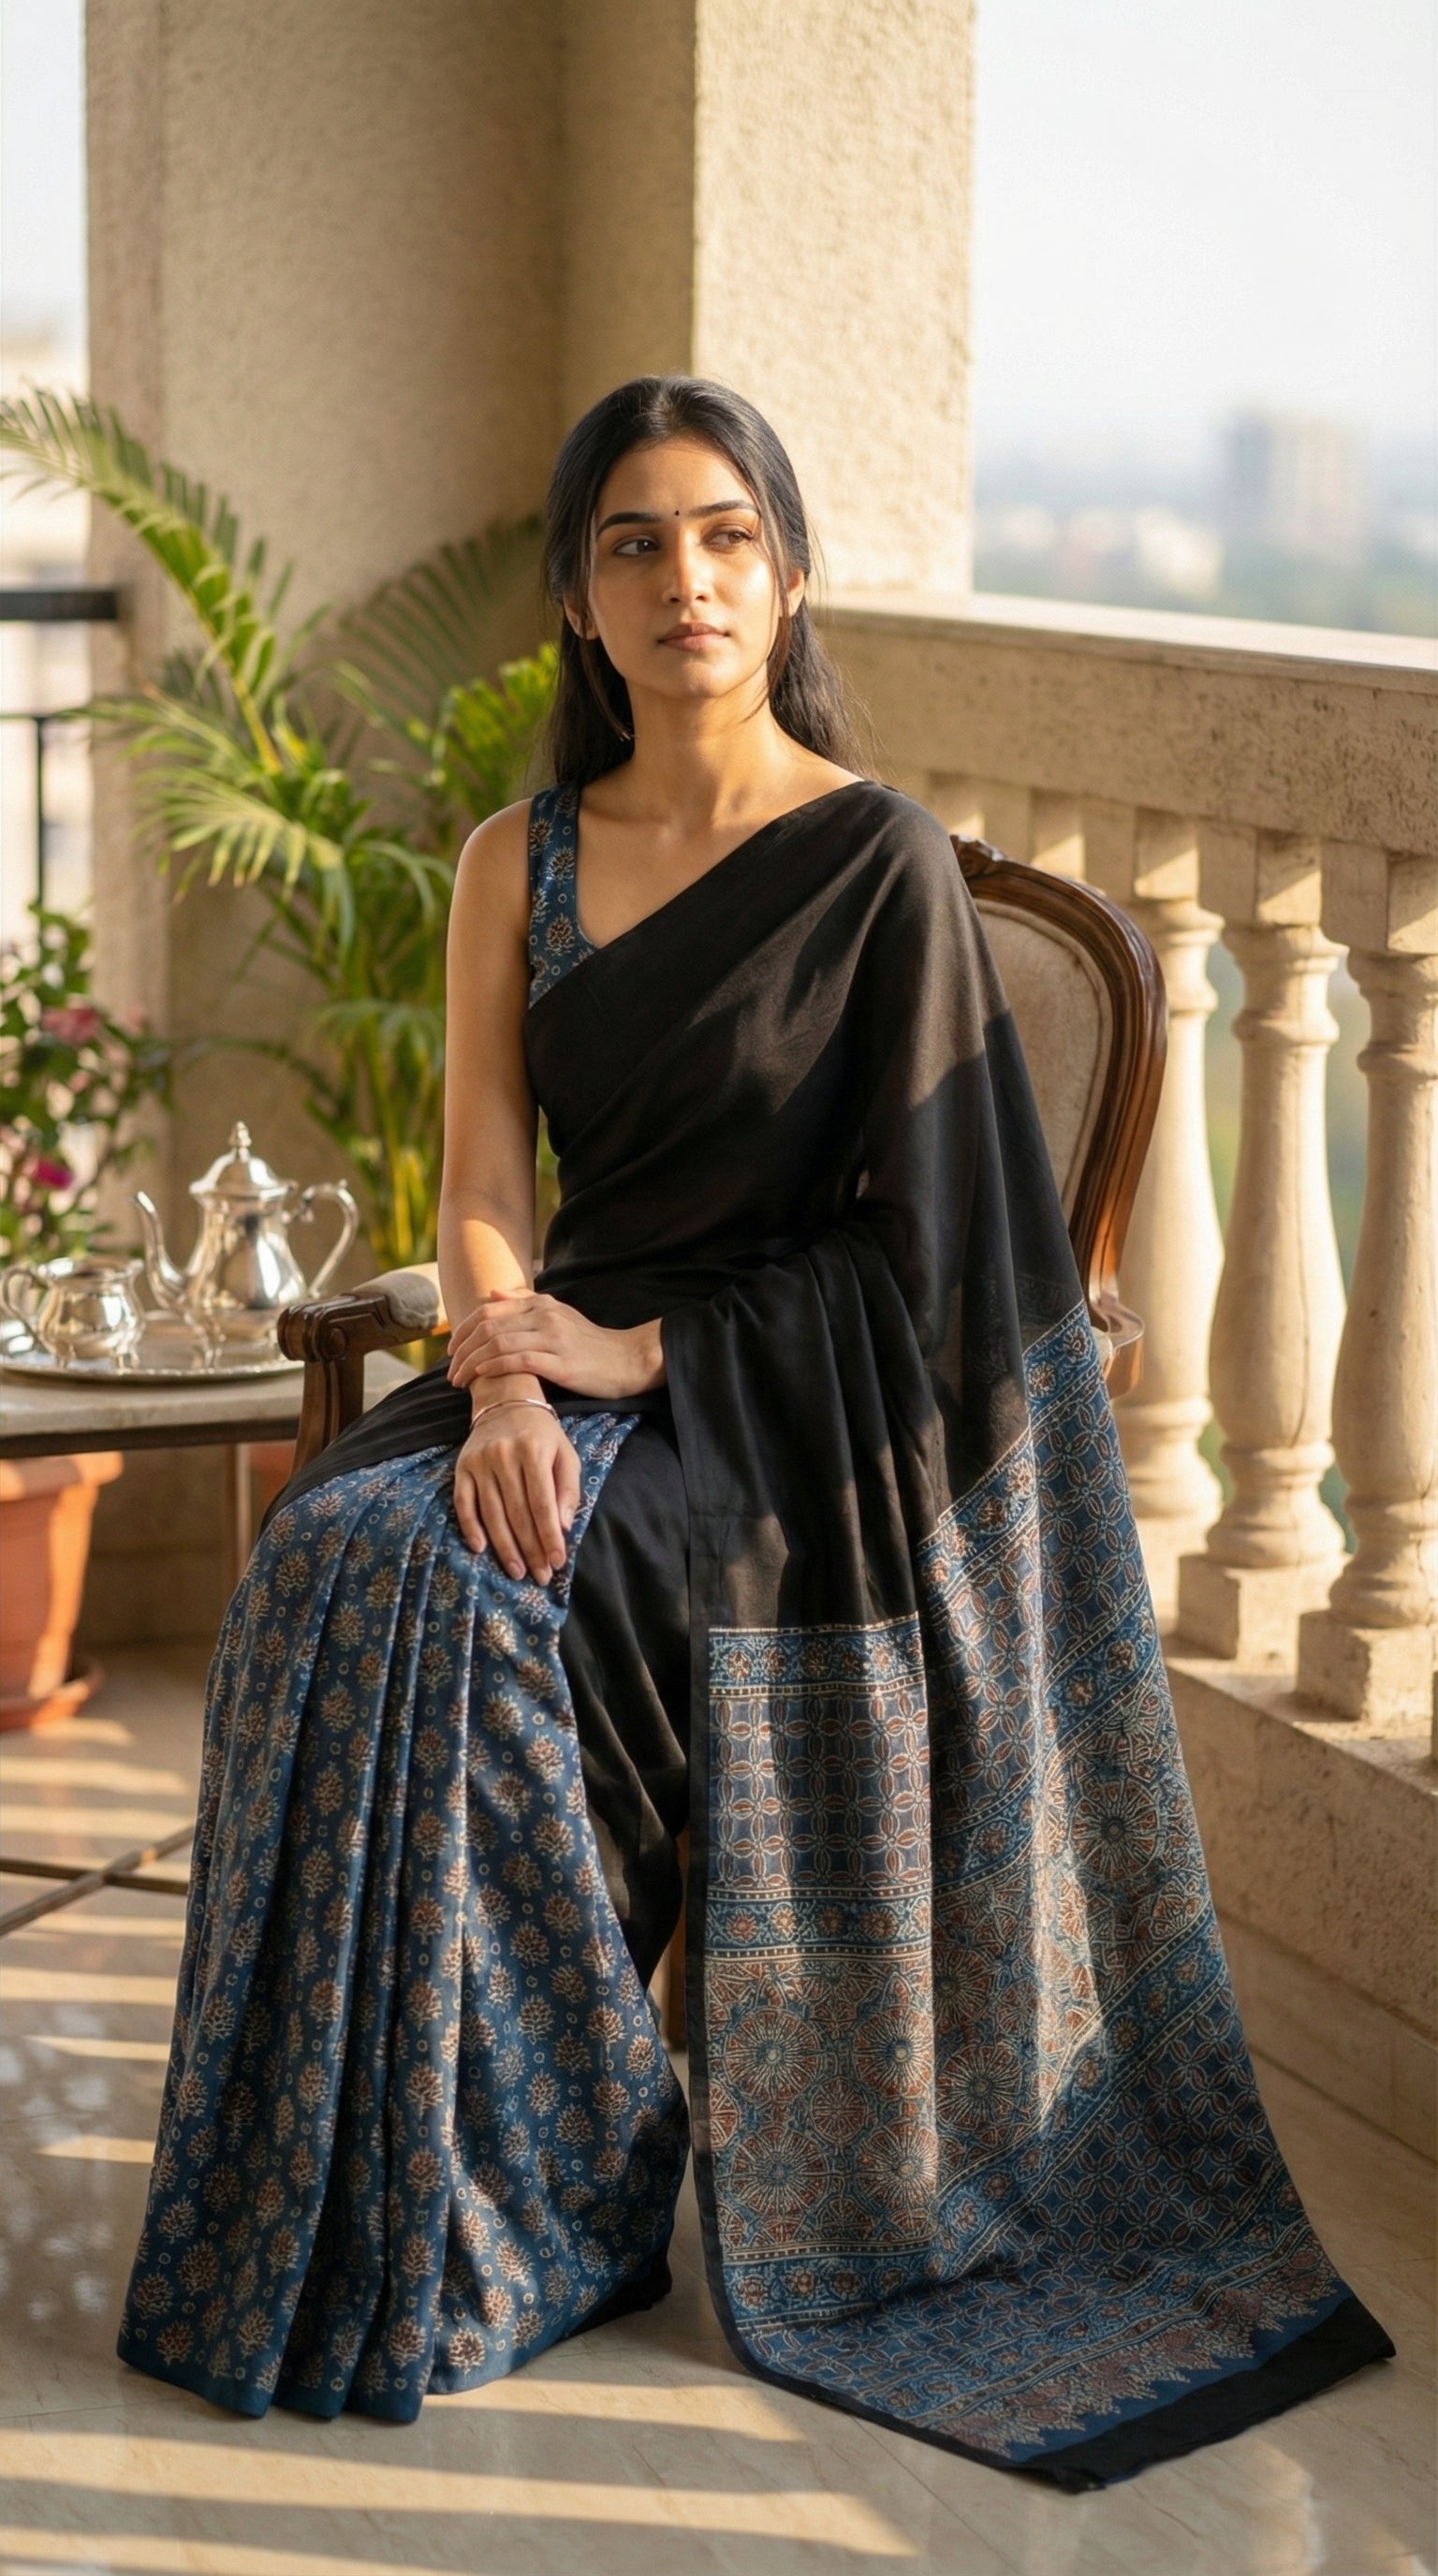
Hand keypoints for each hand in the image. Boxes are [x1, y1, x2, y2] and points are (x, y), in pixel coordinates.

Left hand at [447, 1289, 663, 1401]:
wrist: (627, 1360)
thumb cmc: (590, 1343)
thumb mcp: (559, 1314)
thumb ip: (525, 1303)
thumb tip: (492, 1293)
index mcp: (541, 1304)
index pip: (489, 1310)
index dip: (463, 1329)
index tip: (450, 1350)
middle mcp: (545, 1316)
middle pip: (488, 1326)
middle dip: (461, 1349)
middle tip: (450, 1371)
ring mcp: (554, 1338)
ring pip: (499, 1343)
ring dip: (472, 1362)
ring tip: (459, 1380)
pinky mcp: (562, 1362)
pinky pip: (520, 1360)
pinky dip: (495, 1367)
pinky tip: (483, 1375)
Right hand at [454, 1404, 579, 1577]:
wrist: (504, 1400)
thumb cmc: (542, 1433)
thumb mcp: (565, 1453)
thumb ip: (568, 1488)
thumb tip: (564, 1526)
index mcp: (534, 1450)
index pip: (542, 1503)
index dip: (550, 1536)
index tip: (557, 1562)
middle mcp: (504, 1455)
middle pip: (518, 1513)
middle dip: (531, 1549)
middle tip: (539, 1576)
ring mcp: (480, 1462)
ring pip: (492, 1513)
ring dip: (504, 1547)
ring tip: (517, 1571)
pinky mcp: (461, 1467)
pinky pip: (463, 1503)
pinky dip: (470, 1527)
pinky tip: (480, 1548)